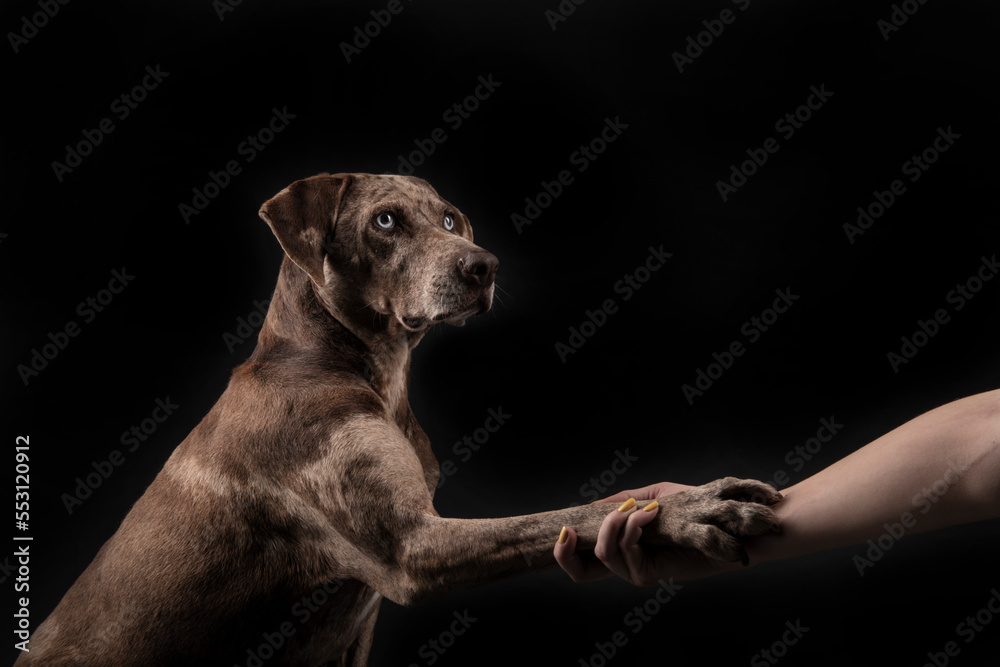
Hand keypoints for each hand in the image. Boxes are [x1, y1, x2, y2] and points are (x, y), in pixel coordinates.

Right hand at [554, 482, 759, 583]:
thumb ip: (624, 501)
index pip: (583, 568)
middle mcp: (630, 567)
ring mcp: (642, 573)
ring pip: (606, 558)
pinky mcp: (658, 575)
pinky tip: (650, 513)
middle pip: (582, 571)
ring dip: (614, 526)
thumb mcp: (654, 498)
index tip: (560, 530)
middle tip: (598, 516)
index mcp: (626, 553)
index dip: (563, 556)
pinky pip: (629, 557)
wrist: (738, 520)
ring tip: (637, 508)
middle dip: (580, 541)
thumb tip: (594, 506)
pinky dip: (633, 529)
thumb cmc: (703, 507)